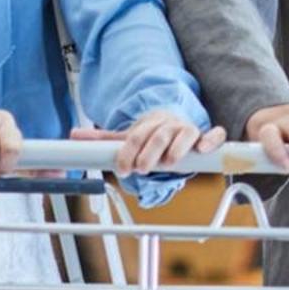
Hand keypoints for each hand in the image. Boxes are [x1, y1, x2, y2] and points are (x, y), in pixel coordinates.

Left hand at [69, 112, 227, 175]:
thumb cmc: (150, 134)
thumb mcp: (128, 136)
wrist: (174, 120)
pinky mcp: (205, 137)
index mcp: (148, 124)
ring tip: (168, 163)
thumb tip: (74, 134)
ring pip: (184, 134)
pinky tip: (203, 149)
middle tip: (141, 169)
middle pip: (159, 135)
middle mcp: (168, 124)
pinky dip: (211, 139)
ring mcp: (187, 130)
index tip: (123, 169)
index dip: (128, 152)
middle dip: (149, 152)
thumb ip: (104, 139)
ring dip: (175, 148)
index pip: (136, 136)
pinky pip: (214, 134)